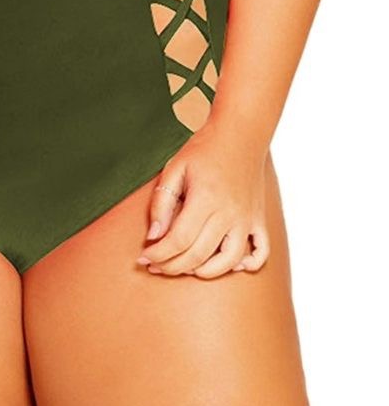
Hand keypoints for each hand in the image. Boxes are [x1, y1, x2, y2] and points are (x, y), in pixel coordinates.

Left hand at [136, 118, 270, 278]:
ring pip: (228, 262)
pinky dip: (246, 265)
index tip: (144, 258)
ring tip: (185, 267)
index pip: (178, 241)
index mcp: (205, 199)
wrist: (240, 134)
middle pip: (198, 255)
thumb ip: (161, 203)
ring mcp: (247, 219)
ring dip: (204, 271)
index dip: (158, 255)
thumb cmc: (203, 150)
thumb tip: (154, 236)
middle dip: (172, 266)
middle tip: (155, 265)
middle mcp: (228, 214)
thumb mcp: (174, 169)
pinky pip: (260, 253)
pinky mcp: (259, 220)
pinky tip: (228, 265)